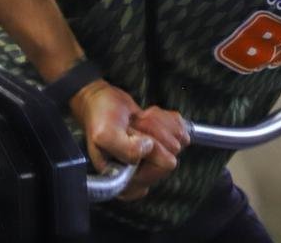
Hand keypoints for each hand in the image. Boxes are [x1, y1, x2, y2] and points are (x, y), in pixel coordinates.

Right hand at [69, 80, 179, 200]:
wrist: (102, 100)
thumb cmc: (100, 117)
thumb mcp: (105, 133)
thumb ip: (125, 148)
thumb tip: (149, 149)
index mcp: (125, 181)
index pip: (159, 170)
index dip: (152, 150)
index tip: (137, 136)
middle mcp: (140, 174)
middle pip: (171, 155)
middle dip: (154, 133)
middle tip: (135, 125)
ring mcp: (153, 160)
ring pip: (177, 141)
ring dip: (158, 124)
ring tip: (138, 121)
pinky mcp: (163, 145)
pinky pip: (180, 131)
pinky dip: (166, 119)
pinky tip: (148, 117)